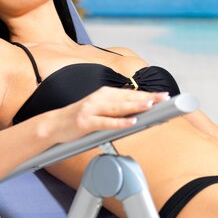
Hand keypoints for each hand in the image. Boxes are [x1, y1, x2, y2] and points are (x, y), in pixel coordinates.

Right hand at [50, 88, 169, 142]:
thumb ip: (117, 108)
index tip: (164, 95)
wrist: (54, 125)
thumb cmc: (80, 117)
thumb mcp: (100, 108)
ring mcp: (92, 109)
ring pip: (118, 107)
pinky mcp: (86, 122)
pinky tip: (131, 123)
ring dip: (135, 106)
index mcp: (105, 93)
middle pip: (128, 97)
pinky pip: (106, 122)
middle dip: (147, 97)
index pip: (131, 93)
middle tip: (164, 98)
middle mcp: (100, 98)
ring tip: (150, 105)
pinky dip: (120, 122)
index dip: (148, 94)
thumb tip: (138, 110)